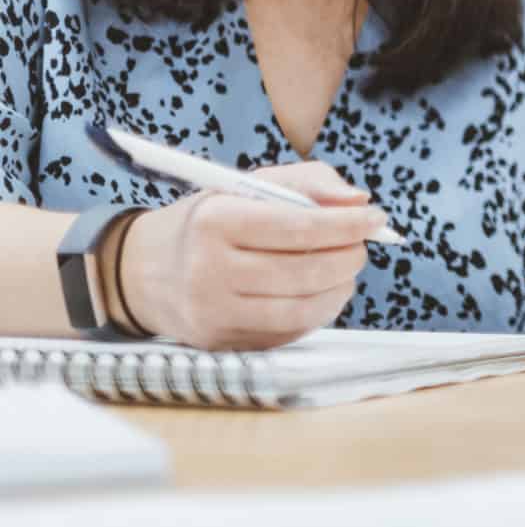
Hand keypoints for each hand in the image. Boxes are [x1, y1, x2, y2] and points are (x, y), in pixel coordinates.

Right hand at [118, 162, 384, 349]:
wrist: (145, 271)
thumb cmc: (211, 221)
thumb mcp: (250, 185)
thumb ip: (310, 183)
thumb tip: (359, 202)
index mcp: (214, 222)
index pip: (297, 227)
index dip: (347, 225)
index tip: (377, 218)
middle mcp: (208, 272)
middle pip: (306, 271)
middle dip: (350, 255)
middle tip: (363, 243)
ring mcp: (214, 314)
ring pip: (303, 308)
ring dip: (341, 287)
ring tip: (346, 267)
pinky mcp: (223, 343)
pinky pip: (289, 331)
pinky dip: (318, 310)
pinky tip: (320, 290)